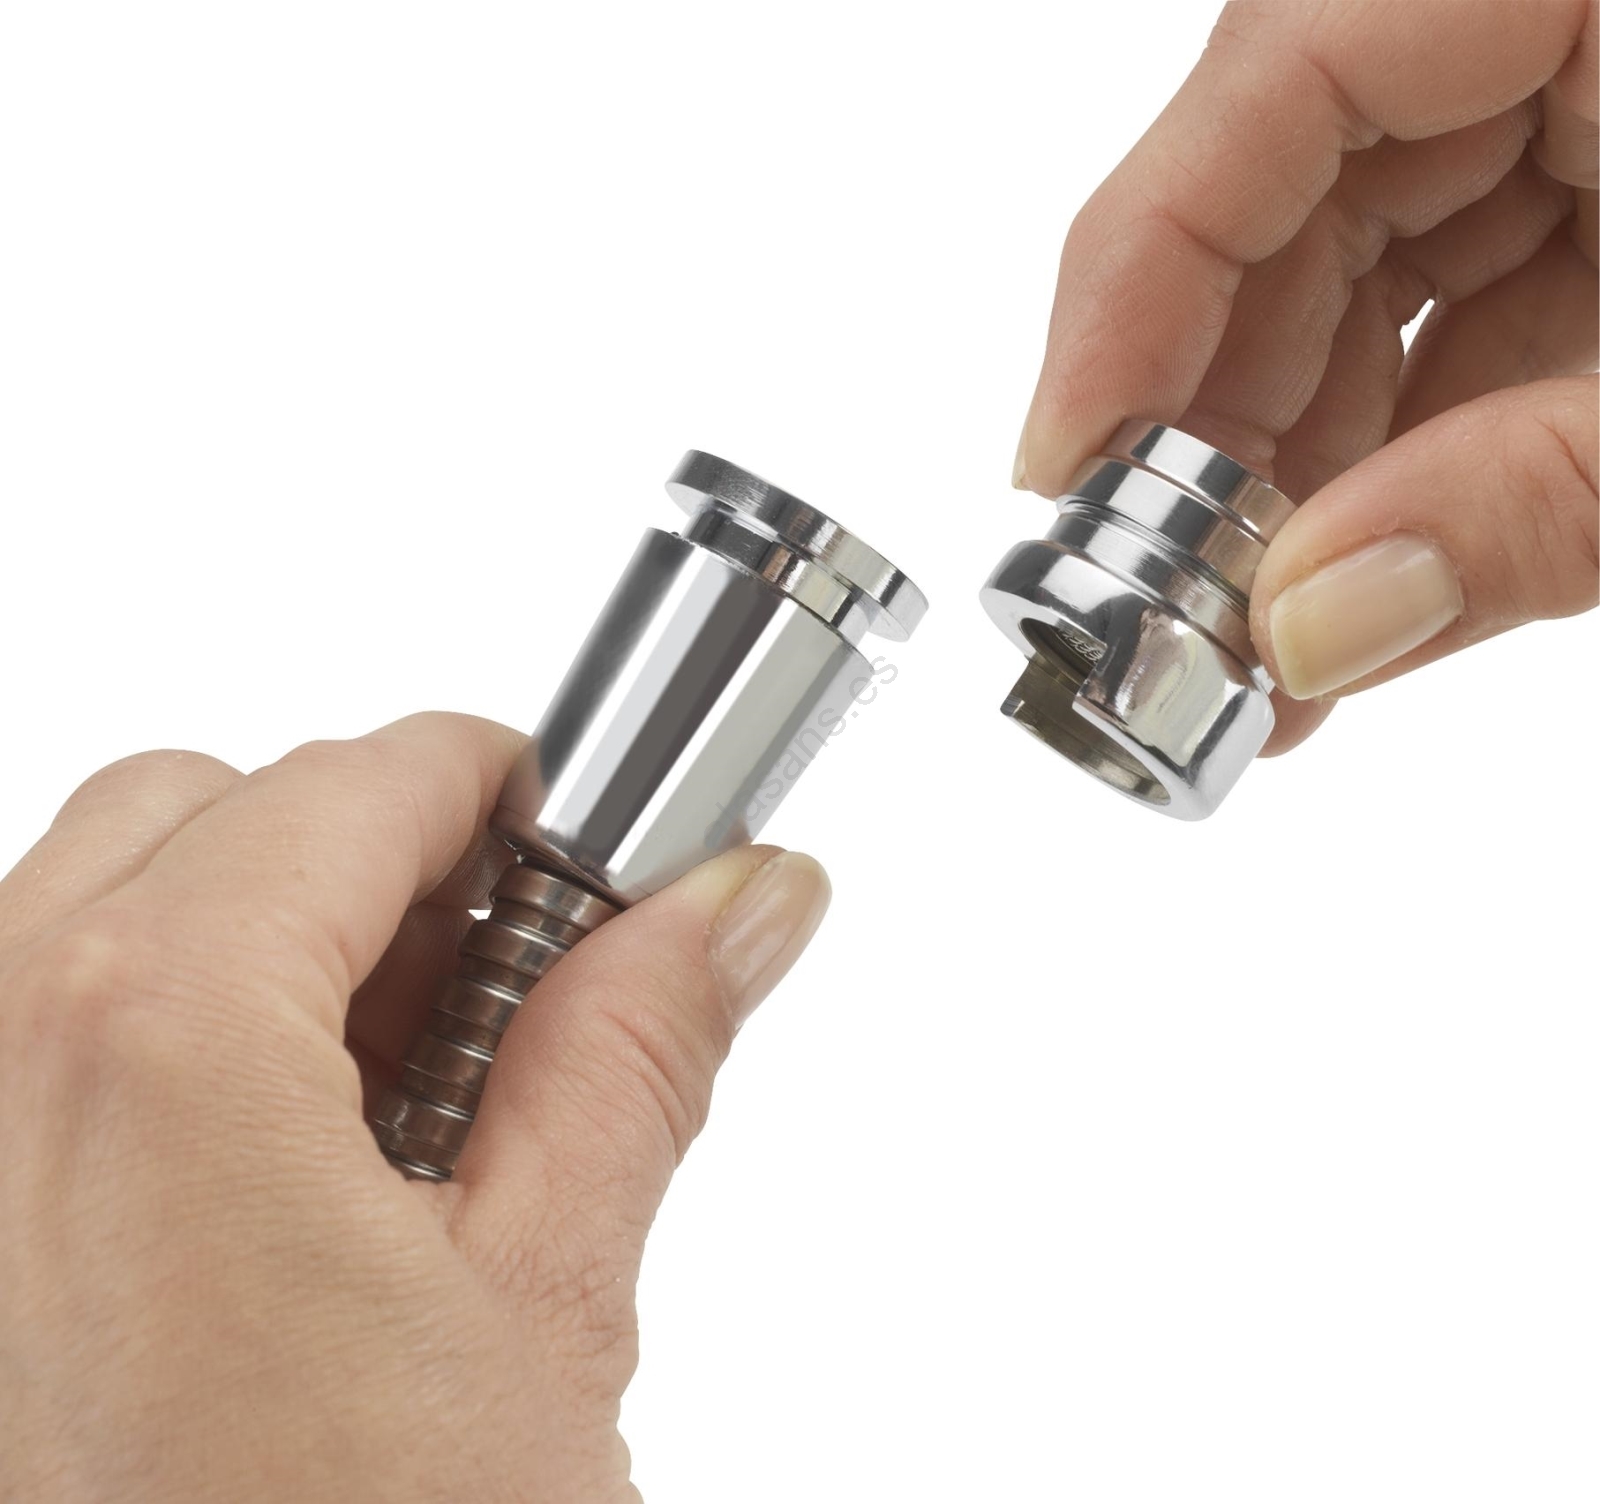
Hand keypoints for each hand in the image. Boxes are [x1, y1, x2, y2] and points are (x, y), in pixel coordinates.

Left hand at [0, 714, 828, 1502]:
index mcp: (153, 1039)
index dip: (489, 787)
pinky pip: (30, 1035)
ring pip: (97, 904)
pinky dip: (157, 1040)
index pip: (358, 780)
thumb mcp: (541, 1305)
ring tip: (389, 1104)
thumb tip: (741, 903)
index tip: (563, 839)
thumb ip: (638, 1050)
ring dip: (258, 943)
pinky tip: (278, 1181)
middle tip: (491, 988)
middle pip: (209, 809)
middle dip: (369, 862)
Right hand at [1014, 0, 1597, 752]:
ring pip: (1347, 276)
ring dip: (1294, 468)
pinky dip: (1394, 450)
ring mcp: (1567, 91)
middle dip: (1211, 428)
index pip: (1264, 89)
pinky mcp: (1592, 176)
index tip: (1060, 474)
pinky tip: (1346, 577)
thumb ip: (1528, 503)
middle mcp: (1535, 14)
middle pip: (1279, 205)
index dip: (1127, 295)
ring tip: (1257, 639)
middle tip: (1165, 610)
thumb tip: (1314, 629)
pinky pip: (1440, 307)